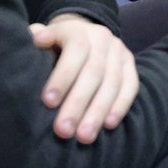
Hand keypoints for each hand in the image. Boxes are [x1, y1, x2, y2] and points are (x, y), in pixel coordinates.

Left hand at [29, 13, 138, 143]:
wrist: (83, 36)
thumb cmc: (53, 46)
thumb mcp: (41, 38)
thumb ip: (36, 39)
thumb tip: (38, 39)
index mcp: (78, 30)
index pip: (75, 50)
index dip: (63, 75)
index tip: (48, 102)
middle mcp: (102, 38)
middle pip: (94, 71)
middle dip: (78, 103)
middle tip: (63, 130)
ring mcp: (120, 51)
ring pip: (113, 82)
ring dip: (98, 111)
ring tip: (84, 137)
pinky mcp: (130, 66)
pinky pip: (130, 87)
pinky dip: (120, 106)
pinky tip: (108, 125)